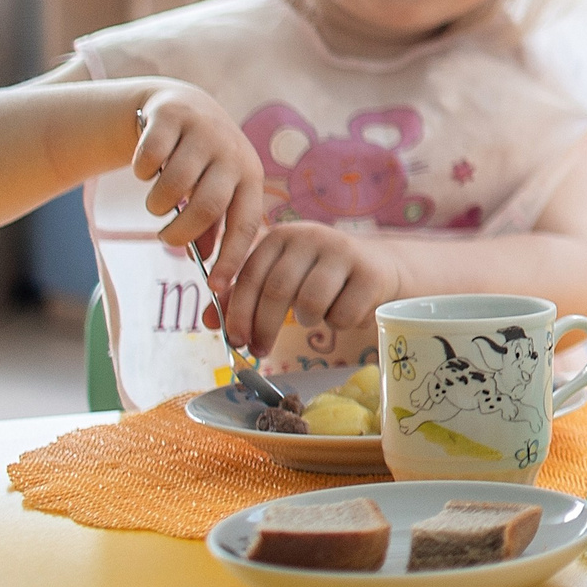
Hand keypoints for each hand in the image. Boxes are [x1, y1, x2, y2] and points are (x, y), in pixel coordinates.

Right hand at [133, 82, 267, 291]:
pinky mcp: (172, 116)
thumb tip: (206, 268)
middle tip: (166, 238)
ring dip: (157, 205)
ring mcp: (203, 132)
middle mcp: (232, 153)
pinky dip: (142, 172)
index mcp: (249, 176)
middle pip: (208, 206)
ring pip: (176, 184)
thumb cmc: (201, 163)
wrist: (181, 106)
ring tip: (157, 204)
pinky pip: (150, 157)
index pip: (247, 224)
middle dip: (181, 233)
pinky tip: (146, 171)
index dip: (232, 258)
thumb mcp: (215, 190)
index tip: (215, 288)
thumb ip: (211, 227)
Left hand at [219, 223, 402, 351]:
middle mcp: (312, 236)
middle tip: (259, 351)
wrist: (378, 266)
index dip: (237, 311)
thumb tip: (208, 322)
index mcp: (282, 235)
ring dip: (307, 321)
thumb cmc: (318, 276)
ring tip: (314, 317)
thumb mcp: (280, 277)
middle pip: (277, 290)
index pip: (251, 274)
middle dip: (263, 328)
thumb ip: (244, 296)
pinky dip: (339, 324)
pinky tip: (344, 312)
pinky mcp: (371, 273)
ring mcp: (344, 252)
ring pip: (310, 303)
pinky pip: (343, 314)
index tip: (233, 339)